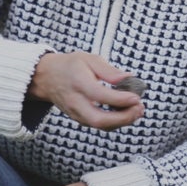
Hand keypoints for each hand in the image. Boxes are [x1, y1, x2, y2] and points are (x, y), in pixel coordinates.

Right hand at [29, 50, 144, 129]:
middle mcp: (76, 102)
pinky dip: (115, 122)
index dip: (121, 99)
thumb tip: (129, 78)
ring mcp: (76, 113)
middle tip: (139, 108)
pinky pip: (99, 125)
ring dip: (122, 121)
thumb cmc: (70, 66)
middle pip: (99, 120)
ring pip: (100, 126)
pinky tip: (127, 113)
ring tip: (138, 111)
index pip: (100, 96)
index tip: (137, 97)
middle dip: (123, 118)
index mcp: (78, 83)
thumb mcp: (89, 59)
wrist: (46, 78)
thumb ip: (109, 70)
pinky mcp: (79, 119)